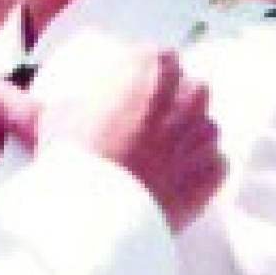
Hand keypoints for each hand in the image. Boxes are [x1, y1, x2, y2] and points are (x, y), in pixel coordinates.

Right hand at [35, 49, 223, 231]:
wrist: (94, 213)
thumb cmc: (73, 155)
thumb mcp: (60, 112)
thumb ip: (85, 96)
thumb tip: (80, 99)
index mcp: (152, 65)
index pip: (156, 61)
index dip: (140, 85)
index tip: (127, 105)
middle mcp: (189, 92)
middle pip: (185, 92)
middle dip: (168, 110)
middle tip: (139, 136)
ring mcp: (205, 132)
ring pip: (199, 130)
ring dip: (182, 142)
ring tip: (150, 166)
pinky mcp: (215, 170)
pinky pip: (209, 166)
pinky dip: (192, 175)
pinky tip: (164, 187)